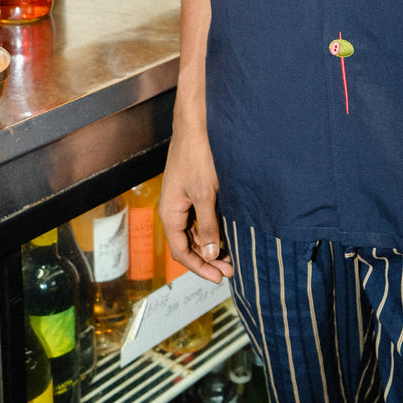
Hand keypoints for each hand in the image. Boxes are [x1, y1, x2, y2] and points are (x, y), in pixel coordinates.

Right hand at [158, 118, 234, 283]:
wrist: (196, 125)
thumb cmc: (197, 156)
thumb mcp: (206, 194)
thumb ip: (208, 225)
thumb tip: (210, 254)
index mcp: (170, 213)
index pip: (181, 251)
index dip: (199, 267)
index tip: (219, 277)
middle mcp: (173, 209)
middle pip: (188, 244)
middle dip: (208, 259)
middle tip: (230, 269)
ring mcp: (183, 200)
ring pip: (195, 231)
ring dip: (211, 244)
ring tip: (231, 255)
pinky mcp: (193, 190)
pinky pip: (200, 217)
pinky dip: (212, 228)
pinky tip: (227, 233)